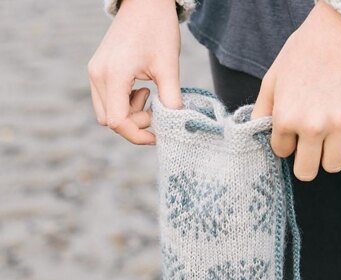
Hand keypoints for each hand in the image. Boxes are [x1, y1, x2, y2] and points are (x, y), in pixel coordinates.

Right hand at [88, 0, 181, 143]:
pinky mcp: (98, 71)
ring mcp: (95, 73)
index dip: (138, 135)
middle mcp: (98, 75)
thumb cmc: (158, 28)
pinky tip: (140, 90)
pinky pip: (107, 101)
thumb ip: (171, 100)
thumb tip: (175, 126)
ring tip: (148, 94)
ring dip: (129, 114)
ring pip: (107, 113)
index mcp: (114, 74)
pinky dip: (124, 104)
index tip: (158, 135)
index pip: (118, 121)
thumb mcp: (169, 67)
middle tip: (156, 110)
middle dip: (135, 124)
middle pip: (110, 121)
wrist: (145, 1)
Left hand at [251, 0, 340, 180]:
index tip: (291, 131)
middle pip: (306, 172)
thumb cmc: (300, 56)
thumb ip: (260, 112)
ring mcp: (340, 123)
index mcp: (286, 118)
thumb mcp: (270, 82)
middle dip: (304, 163)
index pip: (281, 152)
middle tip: (307, 148)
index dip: (285, 143)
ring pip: (333, 165)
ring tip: (327, 138)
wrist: (337, 32)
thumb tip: (255, 135)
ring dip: (328, 156)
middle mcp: (312, 125)